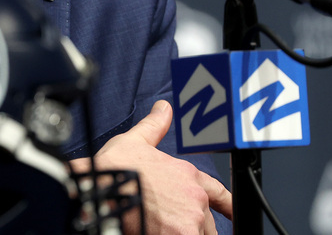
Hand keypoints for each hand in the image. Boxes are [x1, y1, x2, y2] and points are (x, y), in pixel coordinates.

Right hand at [73, 100, 232, 233]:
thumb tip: (163, 108)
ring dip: (184, 231)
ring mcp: (190, 219)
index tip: (230, 212)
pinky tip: (156, 233)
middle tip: (169, 222)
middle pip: (206, 220)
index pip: (218, 193)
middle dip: (190, 223)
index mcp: (188, 174)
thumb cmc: (114, 168)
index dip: (227, 205)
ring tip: (161, 227)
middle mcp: (195, 197)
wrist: (101, 188)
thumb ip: (154, 126)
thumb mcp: (134, 141)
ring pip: (198, 232)